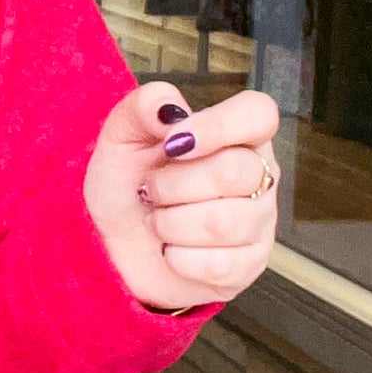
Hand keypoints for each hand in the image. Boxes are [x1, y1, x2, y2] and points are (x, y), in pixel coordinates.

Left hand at [83, 81, 282, 311]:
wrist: (112, 242)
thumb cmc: (126, 184)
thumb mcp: (122, 137)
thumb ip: (143, 107)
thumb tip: (167, 106)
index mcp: (237, 135)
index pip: (259, 114)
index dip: (219, 126)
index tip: (174, 143)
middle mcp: (259, 176)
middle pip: (234, 172)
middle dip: (173, 185)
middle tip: (150, 190)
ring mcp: (259, 223)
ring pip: (223, 223)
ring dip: (170, 223)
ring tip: (158, 219)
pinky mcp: (248, 266)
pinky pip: (217, 265)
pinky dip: (177, 258)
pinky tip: (170, 250)